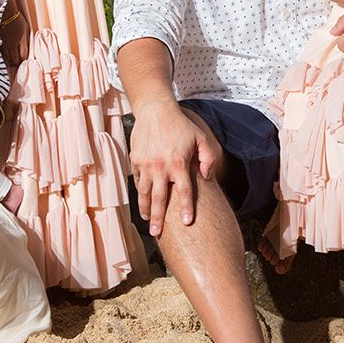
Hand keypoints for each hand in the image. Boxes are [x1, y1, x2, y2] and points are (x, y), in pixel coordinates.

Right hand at [1, 8, 29, 67]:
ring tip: (13, 63)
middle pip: (15, 59)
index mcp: (21, 40)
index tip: (24, 61)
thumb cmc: (18, 21)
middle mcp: (13, 43)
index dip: (24, 60)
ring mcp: (5, 44)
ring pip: (7, 58)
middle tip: (18, 64)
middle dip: (17, 63)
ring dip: (11, 62)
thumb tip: (28, 51)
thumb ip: (27, 41)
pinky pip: (2, 53)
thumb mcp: (26, 29)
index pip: (23, 56)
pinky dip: (4, 57)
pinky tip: (6, 58)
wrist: (5, 14)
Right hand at [129, 99, 215, 236]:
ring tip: (146, 220)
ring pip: (144, 192)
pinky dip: (139, 191)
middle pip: (158, 199)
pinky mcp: (135, 160)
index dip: (186, 208)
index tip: (187, 222)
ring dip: (145, 208)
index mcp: (178, 163)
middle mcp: (160, 166)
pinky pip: (137, 179)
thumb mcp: (201, 138)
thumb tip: (207, 177)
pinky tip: (142, 199)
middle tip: (157, 232)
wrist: (155, 110)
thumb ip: (208, 158)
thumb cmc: (180, 125)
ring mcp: (145, 164)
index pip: (184, 192)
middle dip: (157, 218)